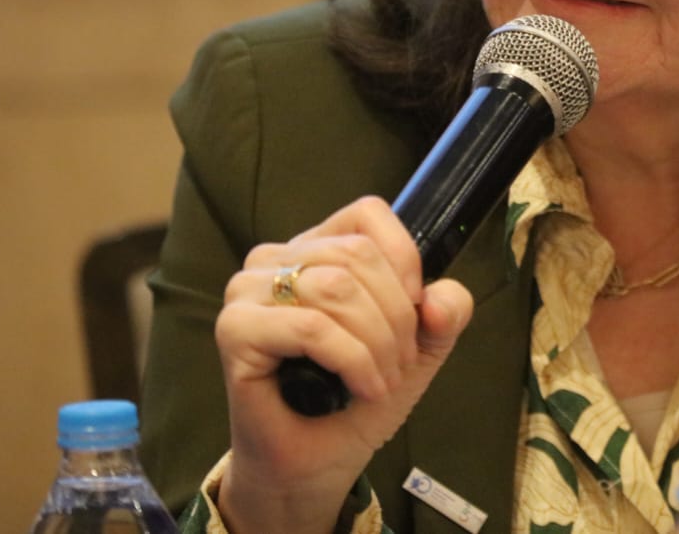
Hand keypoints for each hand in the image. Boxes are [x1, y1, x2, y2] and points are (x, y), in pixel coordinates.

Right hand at [212, 196, 473, 533]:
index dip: (405, 259)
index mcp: (316, 248)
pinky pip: (311, 327)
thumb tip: (440, 297)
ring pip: (336, 288)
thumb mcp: (418, 348)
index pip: (368, 214)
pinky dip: (351, 359)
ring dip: (377, 343)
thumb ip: (444, 312)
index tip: (418, 311)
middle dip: (397, 316)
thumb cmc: (354, 399)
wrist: (313, 465)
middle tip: (401, 364)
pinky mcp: (234, 329)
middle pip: (357, 255)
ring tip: (383, 380)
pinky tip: (362, 386)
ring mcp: (247, 291)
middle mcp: (275, 259)